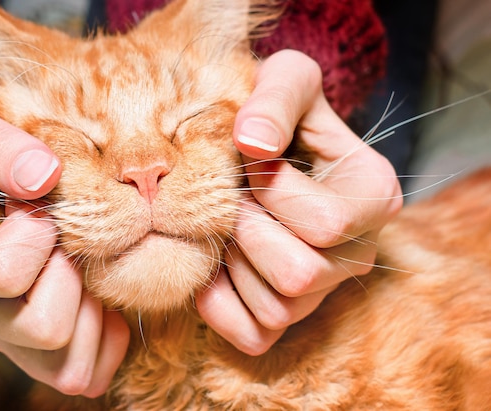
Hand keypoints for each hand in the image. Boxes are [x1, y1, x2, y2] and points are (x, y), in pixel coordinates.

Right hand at [0, 97, 129, 396]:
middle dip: (73, 277)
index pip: (6, 271)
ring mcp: (3, 335)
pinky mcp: (34, 351)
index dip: (41, 231)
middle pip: (44, 328)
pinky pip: (83, 372)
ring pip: (67, 365)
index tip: (41, 204)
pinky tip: (96, 296)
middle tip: (69, 241)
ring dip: (92, 315)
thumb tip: (43, 178)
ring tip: (83, 269)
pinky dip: (104, 338)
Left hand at [195, 50, 401, 354]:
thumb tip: (253, 145)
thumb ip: (274, 99)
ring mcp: (324, 290)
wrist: (261, 147)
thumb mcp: (284, 81)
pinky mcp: (287, 317)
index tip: (250, 162)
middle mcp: (359, 251)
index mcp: (374, 197)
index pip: (324, 224)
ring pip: (277, 308)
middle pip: (299, 275)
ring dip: (233, 264)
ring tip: (226, 225)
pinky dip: (220, 303)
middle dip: (248, 232)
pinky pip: (253, 335)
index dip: (270, 192)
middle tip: (230, 200)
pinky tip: (215, 261)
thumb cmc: (276, 113)